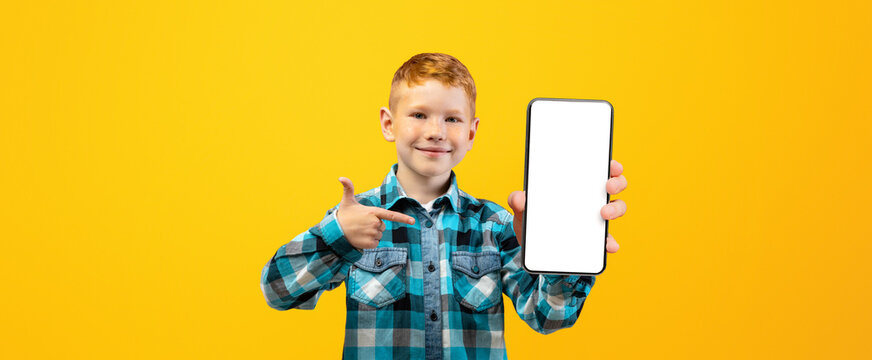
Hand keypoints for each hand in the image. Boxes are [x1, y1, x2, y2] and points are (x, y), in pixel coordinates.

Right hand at [336, 177, 415, 249]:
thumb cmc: (344, 216)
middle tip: (362, 224)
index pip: (391, 215)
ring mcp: (372, 234)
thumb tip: (341, 177)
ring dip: (372, 234)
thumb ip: (348, 188)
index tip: (413, 221)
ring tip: (360, 230)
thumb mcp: (347, 201)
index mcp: (372, 212)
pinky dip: (370, 242)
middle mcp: (374, 223)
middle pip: (383, 226)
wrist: (335, 232)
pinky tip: (360, 238)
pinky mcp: (370, 243)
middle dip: (375, 225)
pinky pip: (376, 243)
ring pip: (379, 235)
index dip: (403, 218)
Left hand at [507, 160, 627, 252]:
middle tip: (607, 187)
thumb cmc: (531, 218)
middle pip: (614, 185)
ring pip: (616, 209)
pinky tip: (609, 245)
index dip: (610, 164)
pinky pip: (607, 240)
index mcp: (576, 184)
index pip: (599, 168)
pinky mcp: (594, 240)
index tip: (611, 165)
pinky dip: (610, 242)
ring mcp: (595, 219)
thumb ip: (517, 201)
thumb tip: (518, 198)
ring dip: (615, 209)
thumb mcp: (522, 208)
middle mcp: (591, 199)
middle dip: (616, 183)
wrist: (530, 245)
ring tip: (604, 214)